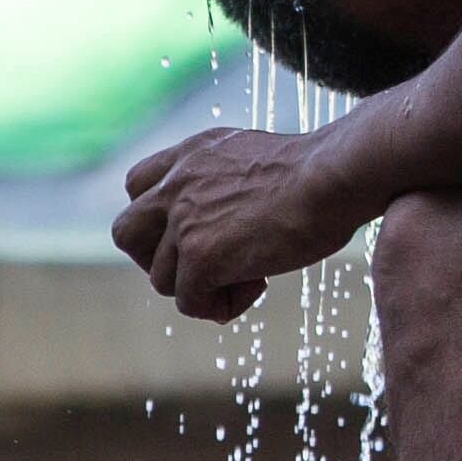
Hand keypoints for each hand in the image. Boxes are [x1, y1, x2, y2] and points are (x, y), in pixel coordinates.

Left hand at [112, 128, 362, 320]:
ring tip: (251, 276)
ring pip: (162, 279)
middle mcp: (178, 183)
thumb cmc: (322, 173)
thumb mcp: (259, 162)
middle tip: (202, 267)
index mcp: (192, 154)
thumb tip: (235, 225)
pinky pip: (191, 302)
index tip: (195, 233)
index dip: (158, 220)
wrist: (334, 177)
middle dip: (158, 259)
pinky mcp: (201, 257)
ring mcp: (184, 221)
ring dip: (202, 288)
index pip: (139, 185)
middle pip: (127, 233)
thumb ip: (230, 182)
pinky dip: (220, 306)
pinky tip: (256, 287)